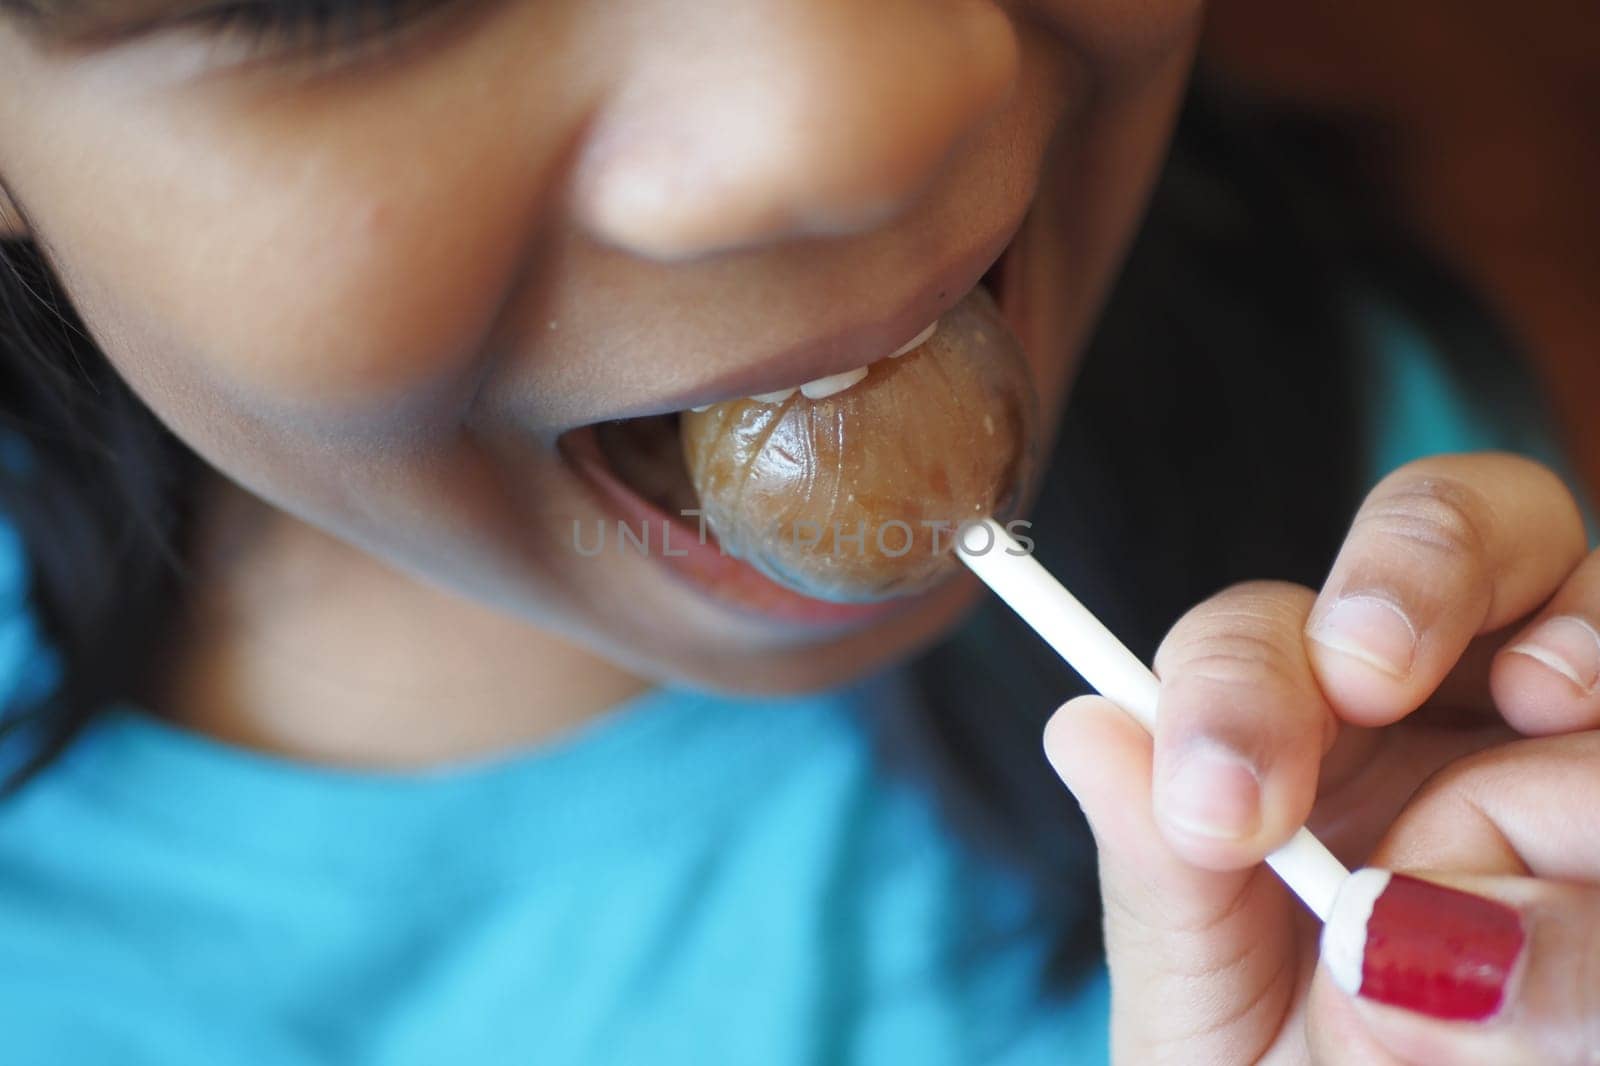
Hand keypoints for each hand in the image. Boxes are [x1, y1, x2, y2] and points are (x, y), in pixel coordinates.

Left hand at [1043, 452, 1595, 1062]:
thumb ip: (1168, 887)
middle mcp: (1460, 721)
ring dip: (1566, 642)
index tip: (1222, 812)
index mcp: (1316, 754)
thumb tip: (1089, 727)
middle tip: (1366, 669)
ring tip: (1541, 701)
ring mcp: (1576, 751)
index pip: (1260, 642)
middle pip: (1462, 532)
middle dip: (1411, 568)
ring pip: (1585, 612)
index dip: (1236, 689)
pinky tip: (1591, 794)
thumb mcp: (1219, 1022)